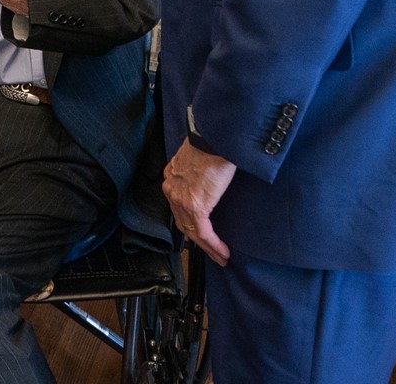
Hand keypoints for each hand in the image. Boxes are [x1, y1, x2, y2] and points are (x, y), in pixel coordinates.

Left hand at [162, 137, 235, 266]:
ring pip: (193, 232)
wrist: (215, 137)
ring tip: (220, 257)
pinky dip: (214, 246)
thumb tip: (211, 178)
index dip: (189, 221)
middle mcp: (172, 189)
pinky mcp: (196, 206)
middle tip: (212, 251)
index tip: (201, 231)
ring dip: (208, 248)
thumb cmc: (212, 142)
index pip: (178, 206)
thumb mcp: (199, 158)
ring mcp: (182, 199)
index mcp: (172, 177)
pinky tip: (223, 253)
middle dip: (197, 240)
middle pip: (183, 222)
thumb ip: (199, 171)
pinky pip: (204, 234)